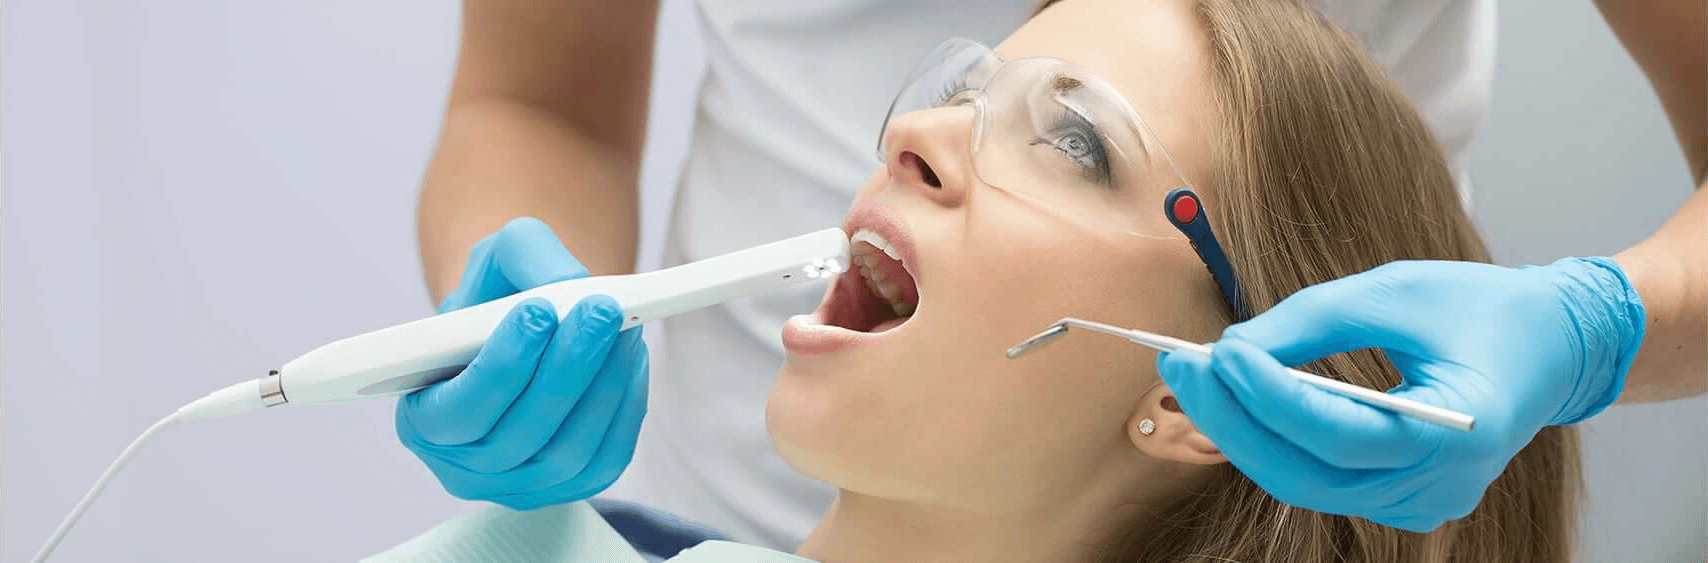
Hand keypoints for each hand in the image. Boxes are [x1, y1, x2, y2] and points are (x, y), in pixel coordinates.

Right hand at [396, 217, 647, 509]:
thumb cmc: (502, 296)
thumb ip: (524, 259)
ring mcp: (519, 486)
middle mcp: (465, 466)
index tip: (539, 311)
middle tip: (601, 310)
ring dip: (603, 385)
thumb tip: (569, 287)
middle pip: (521, 433)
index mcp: (423, 420)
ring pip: (568, 450)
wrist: (529, 327)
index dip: (501, 366)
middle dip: (567, 368)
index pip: (459, 410)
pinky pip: (606, 458)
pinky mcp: (571, 487)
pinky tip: (630, 359)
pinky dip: (624, 407)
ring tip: (624, 326)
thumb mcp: (498, 260)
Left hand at [1156, 257, 1643, 531]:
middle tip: (1181, 365)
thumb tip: (1229, 350)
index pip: (1340, 433)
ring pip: (1304, 482)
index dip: (1269, 397)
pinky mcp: (1401, 500)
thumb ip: (1310, 321)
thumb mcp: (1395, 291)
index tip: (1217, 353)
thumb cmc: (1481, 308)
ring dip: (1243, 431)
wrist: (1553, 345)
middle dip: (1233, 419)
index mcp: (1459, 432)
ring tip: (1197, 376)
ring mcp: (1420, 503)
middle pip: (1307, 472)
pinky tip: (1239, 401)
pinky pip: (1321, 479)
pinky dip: (1275, 441)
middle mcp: (1439, 485)